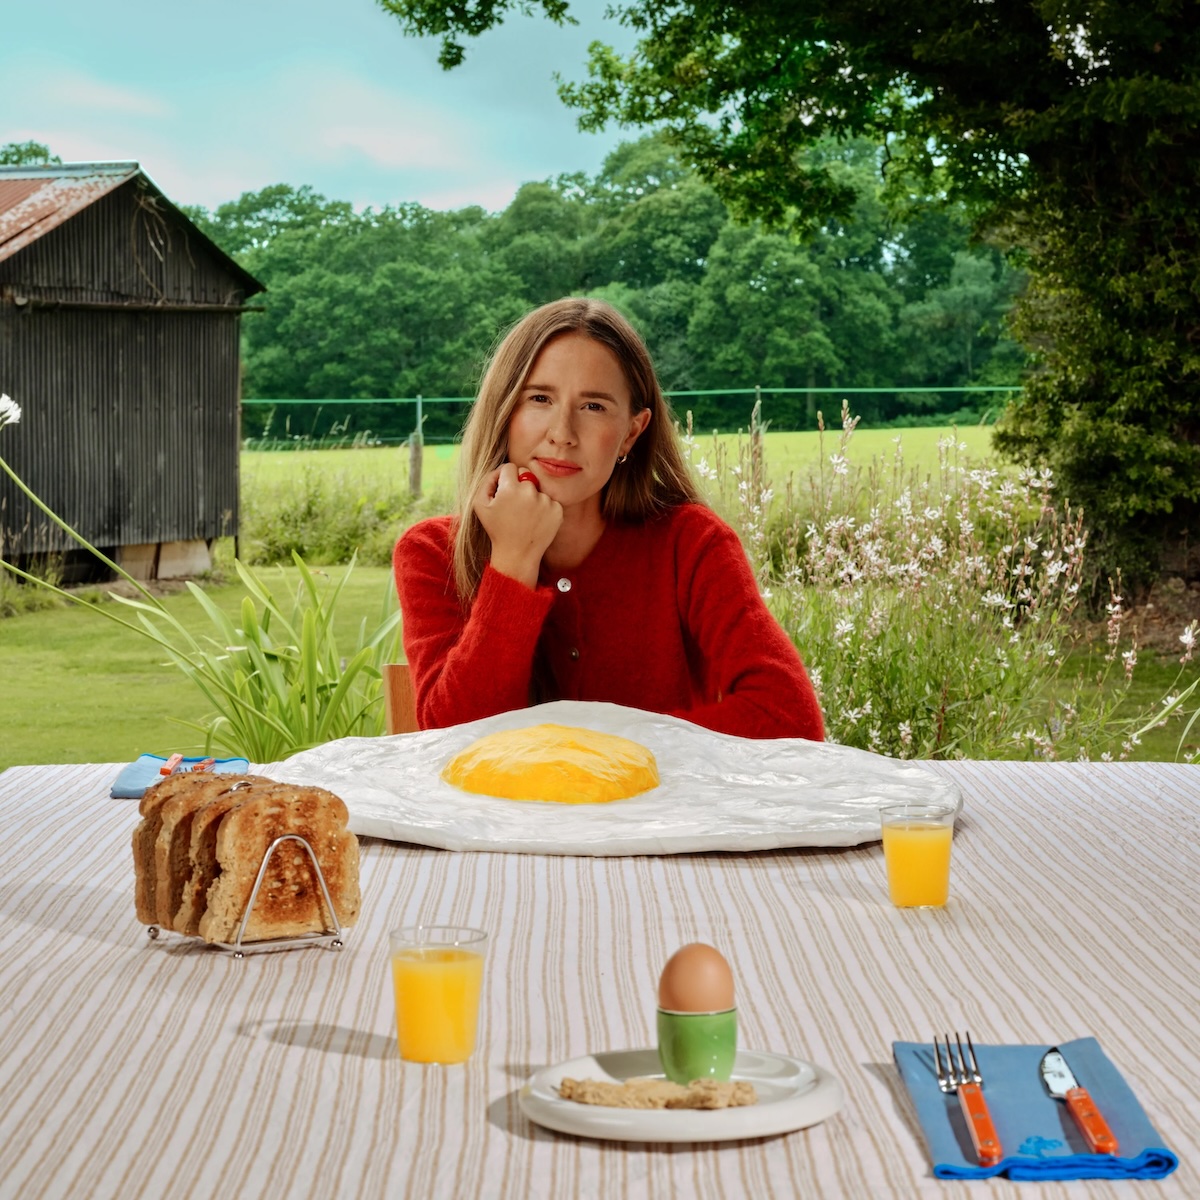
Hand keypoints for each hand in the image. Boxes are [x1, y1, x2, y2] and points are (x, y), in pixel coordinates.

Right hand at [473, 463, 562, 587]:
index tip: (504, 492)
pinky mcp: (557, 510)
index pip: (510, 468)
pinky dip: (544, 508)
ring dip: (533, 498)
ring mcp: (546, 501)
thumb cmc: (496, 529)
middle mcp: (530, 492)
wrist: (517, 554)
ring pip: (539, 489)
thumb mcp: (480, 504)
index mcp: (510, 488)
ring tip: (525, 517)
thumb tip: (501, 470)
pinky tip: (536, 521)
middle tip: (514, 508)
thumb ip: (487, 480)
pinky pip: (550, 500)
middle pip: (526, 476)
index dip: (505, 479)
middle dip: (519, 487)